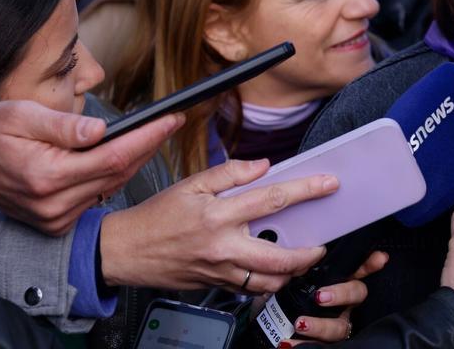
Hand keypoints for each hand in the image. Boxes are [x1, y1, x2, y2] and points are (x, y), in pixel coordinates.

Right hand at [0, 101, 181, 234]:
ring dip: (135, 160)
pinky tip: (126, 155)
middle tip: (171, 122)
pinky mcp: (55, 223)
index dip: (148, 137)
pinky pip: (97, 196)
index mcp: (46, 177)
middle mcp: (53, 205)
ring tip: (155, 133)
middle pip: (119, 173)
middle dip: (149, 145)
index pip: (114, 156)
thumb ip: (64, 126)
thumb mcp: (21, 116)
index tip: (171, 119)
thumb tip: (102, 130)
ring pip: (111, 185)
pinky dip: (114, 175)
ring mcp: (54, 218)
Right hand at [100, 159, 333, 291]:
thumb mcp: (191, 183)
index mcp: (219, 216)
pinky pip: (249, 289)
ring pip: (268, 282)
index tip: (328, 184)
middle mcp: (223, 247)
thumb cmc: (155, 217)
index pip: (273, 199)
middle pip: (280, 257)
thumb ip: (231, 173)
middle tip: (321, 244)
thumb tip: (263, 166)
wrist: (125, 251)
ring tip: (300, 258)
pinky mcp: (215, 286)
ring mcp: (220, 271)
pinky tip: (272, 269)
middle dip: (309, 252)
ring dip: (291, 272)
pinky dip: (267, 281)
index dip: (306, 190)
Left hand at [256, 251, 389, 344]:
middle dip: (342, 293)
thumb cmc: (286, 294)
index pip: (358, 270)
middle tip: (319, 297)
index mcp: (338, 282)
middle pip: (356, 295)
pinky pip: (322, 346)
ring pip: (340, 326)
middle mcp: (343, 304)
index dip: (370, 264)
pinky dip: (304, 345)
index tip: (379, 259)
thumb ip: (302, 264)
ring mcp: (336, 324)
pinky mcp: (325, 343)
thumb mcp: (292, 276)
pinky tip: (289, 343)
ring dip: (321, 325)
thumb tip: (312, 252)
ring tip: (300, 323)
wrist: (267, 325)